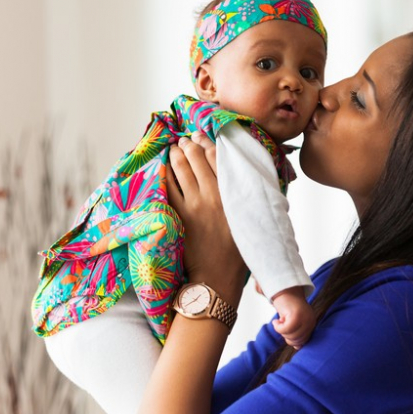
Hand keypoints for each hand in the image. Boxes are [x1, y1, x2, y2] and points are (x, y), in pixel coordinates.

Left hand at [166, 133, 246, 304]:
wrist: (216, 277)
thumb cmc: (237, 252)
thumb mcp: (248, 220)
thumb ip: (246, 197)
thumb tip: (246, 178)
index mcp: (233, 195)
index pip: (218, 158)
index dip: (208, 143)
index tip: (202, 136)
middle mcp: (212, 195)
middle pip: (197, 158)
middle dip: (189, 144)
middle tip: (186, 139)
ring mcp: (193, 204)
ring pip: (181, 168)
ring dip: (176, 153)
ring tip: (175, 147)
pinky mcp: (178, 214)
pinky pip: (168, 186)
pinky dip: (166, 172)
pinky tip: (165, 166)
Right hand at [271, 287, 315, 348]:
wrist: (283, 290)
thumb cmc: (287, 306)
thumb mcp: (293, 322)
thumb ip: (297, 333)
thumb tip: (298, 348)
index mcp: (311, 323)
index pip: (303, 341)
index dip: (291, 339)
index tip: (286, 330)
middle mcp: (310, 321)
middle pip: (297, 340)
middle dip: (286, 335)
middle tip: (281, 324)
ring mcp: (305, 318)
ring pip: (291, 336)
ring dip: (281, 331)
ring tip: (279, 321)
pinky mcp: (296, 316)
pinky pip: (285, 330)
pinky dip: (278, 327)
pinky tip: (276, 320)